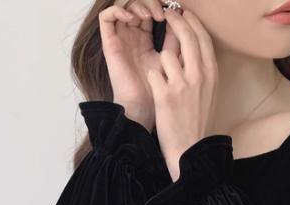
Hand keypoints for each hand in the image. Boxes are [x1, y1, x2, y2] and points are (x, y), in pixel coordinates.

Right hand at [98, 1, 180, 130]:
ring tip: (150, 15)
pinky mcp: (109, 44)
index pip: (151, 10)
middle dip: (151, 2)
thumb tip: (183, 19)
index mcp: (145, 39)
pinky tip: (132, 18)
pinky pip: (106, 17)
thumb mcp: (172, 61)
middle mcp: (131, 37)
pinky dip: (117, 10)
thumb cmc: (158, 91)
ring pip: (122, 5)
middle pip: (137, 4)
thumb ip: (176, 42)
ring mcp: (120, 39)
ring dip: (137, 4)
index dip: (162, 6)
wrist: (144, 110)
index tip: (176, 12)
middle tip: (162, 12)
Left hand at [146, 8, 219, 180]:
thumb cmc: (198, 123)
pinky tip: (158, 94)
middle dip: (174, 20)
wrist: (190, 150)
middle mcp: (199, 74)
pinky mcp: (165, 94)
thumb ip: (204, 70)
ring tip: (165, 79)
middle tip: (164, 13)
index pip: (201, 36)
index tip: (182, 13)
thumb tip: (196, 49)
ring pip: (166, 53)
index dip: (190, 21)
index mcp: (211, 73)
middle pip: (185, 34)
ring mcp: (182, 84)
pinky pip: (154, 73)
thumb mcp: (210, 93)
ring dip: (162, 63)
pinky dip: (153, 80)